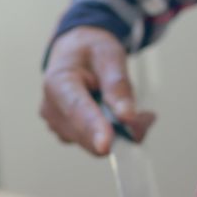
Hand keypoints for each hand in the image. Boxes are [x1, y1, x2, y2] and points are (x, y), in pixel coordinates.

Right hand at [40, 26, 154, 155]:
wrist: (75, 52)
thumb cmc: (90, 51)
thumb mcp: (109, 55)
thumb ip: (118, 85)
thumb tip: (127, 117)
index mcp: (58, 82)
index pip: (77, 109)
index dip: (93, 128)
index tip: (105, 146)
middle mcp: (51, 108)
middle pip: (87, 134)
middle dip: (120, 130)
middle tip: (146, 116)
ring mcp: (56, 124)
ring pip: (93, 143)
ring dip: (118, 133)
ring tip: (128, 107)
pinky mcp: (66, 134)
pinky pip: (93, 144)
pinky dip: (111, 135)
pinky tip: (115, 116)